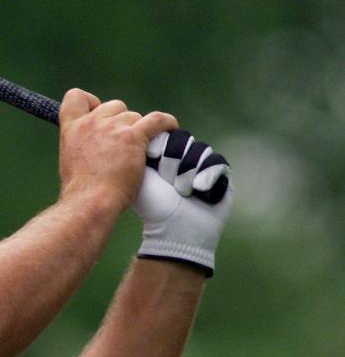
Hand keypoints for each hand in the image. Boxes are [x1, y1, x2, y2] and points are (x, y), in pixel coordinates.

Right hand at [58, 89, 178, 212]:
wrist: (91, 201)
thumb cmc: (81, 190)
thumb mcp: (70, 159)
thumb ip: (81, 145)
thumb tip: (95, 147)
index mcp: (71, 128)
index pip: (76, 96)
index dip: (91, 103)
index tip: (99, 115)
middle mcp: (91, 122)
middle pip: (114, 106)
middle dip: (121, 121)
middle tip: (125, 143)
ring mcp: (112, 127)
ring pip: (134, 116)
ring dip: (139, 130)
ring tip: (142, 150)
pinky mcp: (133, 136)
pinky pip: (157, 120)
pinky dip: (166, 123)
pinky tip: (171, 129)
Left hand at [132, 129, 233, 276]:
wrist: (174, 230)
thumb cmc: (153, 205)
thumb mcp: (139, 175)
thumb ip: (136, 150)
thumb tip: (136, 127)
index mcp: (163, 153)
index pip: (166, 133)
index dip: (161, 146)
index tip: (153, 160)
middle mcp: (184, 156)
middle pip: (183, 139)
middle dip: (173, 161)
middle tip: (167, 181)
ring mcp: (203, 164)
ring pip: (200, 150)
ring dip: (188, 172)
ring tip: (181, 191)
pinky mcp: (220, 174)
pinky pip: (216, 161)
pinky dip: (206, 176)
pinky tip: (198, 190)